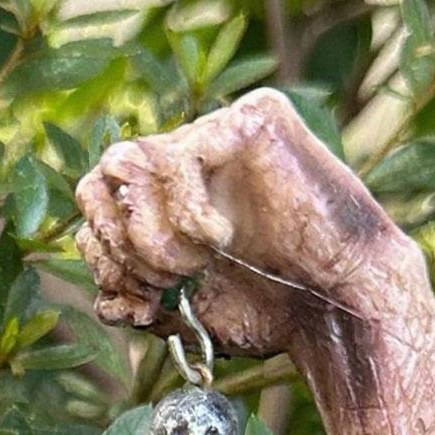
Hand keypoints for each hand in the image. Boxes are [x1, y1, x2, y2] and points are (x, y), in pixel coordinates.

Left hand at [75, 88, 419, 356]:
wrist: (337, 309)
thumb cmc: (273, 310)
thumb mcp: (187, 314)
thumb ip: (139, 301)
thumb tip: (104, 303)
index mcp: (173, 192)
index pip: (96, 198)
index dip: (102, 257)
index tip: (140, 304)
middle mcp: (193, 153)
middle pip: (105, 173)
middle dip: (119, 243)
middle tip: (161, 283)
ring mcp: (221, 131)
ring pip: (132, 162)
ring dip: (150, 233)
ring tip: (194, 264)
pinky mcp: (255, 119)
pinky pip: (181, 153)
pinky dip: (188, 212)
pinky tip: (221, 239)